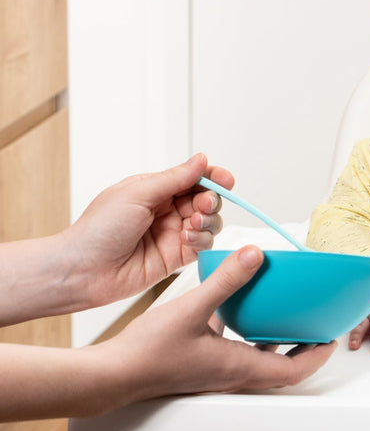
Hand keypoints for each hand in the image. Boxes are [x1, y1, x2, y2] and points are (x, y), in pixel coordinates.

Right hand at [0, 246, 335, 420]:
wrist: (113, 374)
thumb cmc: (148, 352)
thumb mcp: (193, 307)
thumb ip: (226, 280)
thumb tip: (256, 254)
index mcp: (239, 368)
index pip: (294, 370)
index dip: (318, 355)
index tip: (334, 336)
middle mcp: (233, 375)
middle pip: (283, 367)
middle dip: (305, 349)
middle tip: (319, 326)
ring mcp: (217, 372)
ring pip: (261, 361)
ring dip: (279, 343)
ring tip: (289, 317)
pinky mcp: (202, 364)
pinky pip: (238, 351)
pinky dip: (250, 336)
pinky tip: (240, 312)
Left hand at [66, 153, 233, 307]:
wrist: (83, 270)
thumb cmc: (98, 229)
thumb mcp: (137, 194)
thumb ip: (175, 178)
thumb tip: (201, 160)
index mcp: (155, 190)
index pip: (193, 178)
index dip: (212, 177)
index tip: (226, 180)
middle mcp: (167, 210)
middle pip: (206, 199)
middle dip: (211, 200)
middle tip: (204, 205)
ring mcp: (172, 233)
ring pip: (209, 222)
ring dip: (208, 220)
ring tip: (193, 224)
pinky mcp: (176, 257)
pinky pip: (202, 245)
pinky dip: (202, 240)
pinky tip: (187, 239)